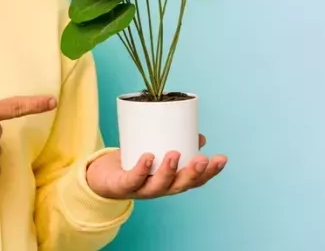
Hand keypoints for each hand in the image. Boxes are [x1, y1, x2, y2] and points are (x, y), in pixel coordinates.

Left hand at [86, 134, 226, 199]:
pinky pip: (133, 179)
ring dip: (169, 171)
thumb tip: (199, 135)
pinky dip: (141, 169)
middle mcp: (159, 188)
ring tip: (174, 154)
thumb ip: (177, 144)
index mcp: (171, 181)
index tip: (222, 158)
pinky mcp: (123, 185)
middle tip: (203, 159)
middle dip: (193, 173)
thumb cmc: (133, 162)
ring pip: (159, 185)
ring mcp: (141, 189)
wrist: (102, 177)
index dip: (210, 172)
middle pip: (180, 185)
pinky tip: (147, 157)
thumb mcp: (157, 152)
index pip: (195, 181)